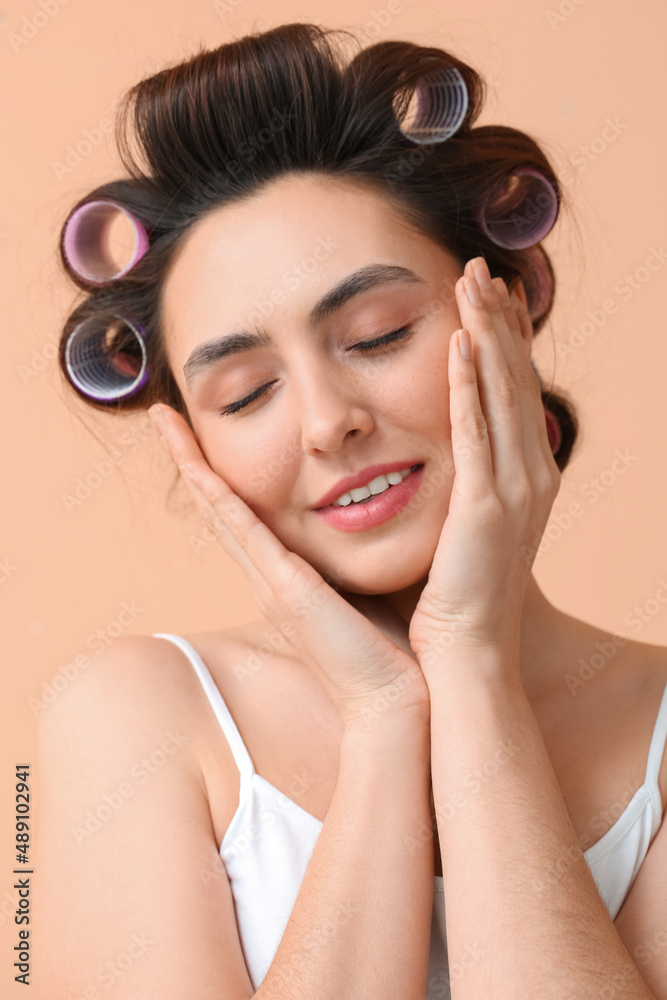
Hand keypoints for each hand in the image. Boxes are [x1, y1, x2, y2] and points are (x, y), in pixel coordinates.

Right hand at [147, 407, 429, 728]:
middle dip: (190, 459)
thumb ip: (355, 560)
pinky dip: (215, 495)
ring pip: (218, 510)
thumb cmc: (388, 651)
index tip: (203, 435)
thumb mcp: (365, 589)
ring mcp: (270, 581)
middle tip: (165, 417)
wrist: (394, 700)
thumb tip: (376, 523)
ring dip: (189, 464)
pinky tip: (196, 466)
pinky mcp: (285, 588)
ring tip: (165, 422)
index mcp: (286, 575)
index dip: (219, 475)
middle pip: (217, 506)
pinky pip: (242, 531)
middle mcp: (267, 575)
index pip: (243, 514)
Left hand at [408, 256, 560, 676]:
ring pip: (501, 394)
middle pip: (515, 380)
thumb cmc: (458, 599)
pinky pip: (477, 432)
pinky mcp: (487, 507)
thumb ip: (469, 486)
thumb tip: (456, 460)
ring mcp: (514, 491)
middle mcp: (531, 477)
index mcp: (526, 479)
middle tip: (481, 268)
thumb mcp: (471, 530)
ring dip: (487, 334)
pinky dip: (470, 383)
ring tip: (471, 282)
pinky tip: (461, 341)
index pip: (515, 394)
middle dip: (499, 321)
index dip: (506, 342)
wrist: (467, 655)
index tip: (491, 299)